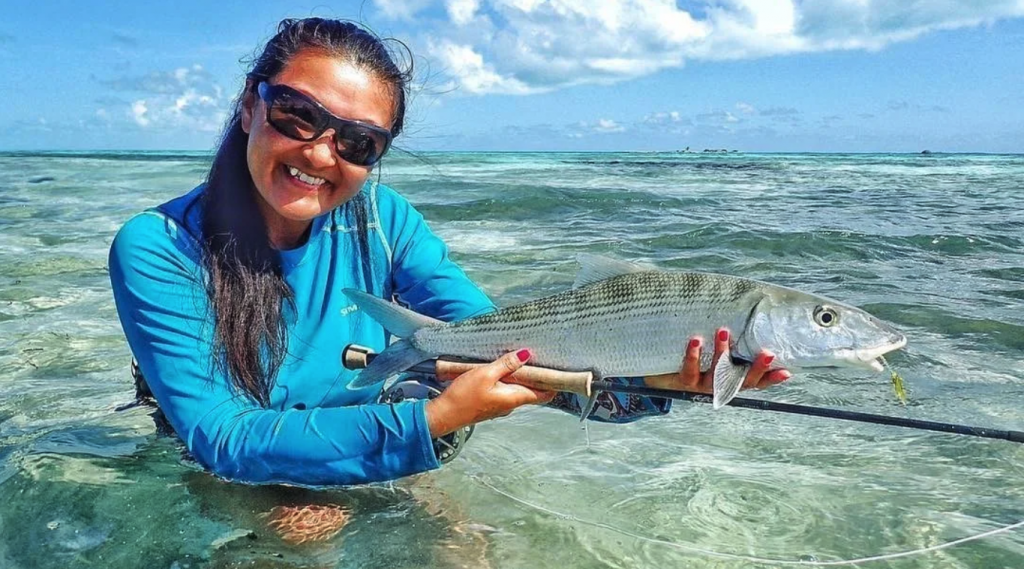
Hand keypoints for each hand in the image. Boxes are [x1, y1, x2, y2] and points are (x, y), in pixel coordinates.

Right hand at [425, 349, 555, 436]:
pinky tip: (502, 369)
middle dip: (537, 375)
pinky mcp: (490, 403)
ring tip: (521, 358)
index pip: (544, 393)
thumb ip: (506, 365)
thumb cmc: (464, 396)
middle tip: (540, 357)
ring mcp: (501, 405)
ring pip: (518, 390)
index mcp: (514, 398)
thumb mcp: (485, 374)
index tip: (558, 368)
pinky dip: (508, 380)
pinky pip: (505, 390)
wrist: (444, 415)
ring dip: (521, 376)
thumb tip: (526, 354)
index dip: (553, 382)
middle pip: (532, 390)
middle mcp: (511, 404)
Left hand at [644, 328, 790, 392]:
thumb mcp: (713, 348)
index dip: (770, 378)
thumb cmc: (692, 354)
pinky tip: (696, 341)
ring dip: (722, 353)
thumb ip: (732, 338)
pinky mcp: (682, 381)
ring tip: (723, 331)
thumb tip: (752, 312)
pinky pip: (690, 371)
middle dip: (755, 368)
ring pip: (716, 375)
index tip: (787, 371)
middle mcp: (718, 384)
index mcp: (729, 378)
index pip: (755, 381)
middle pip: (741, 381)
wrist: (658, 369)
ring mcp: (701, 385)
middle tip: (767, 353)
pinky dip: (693, 355)